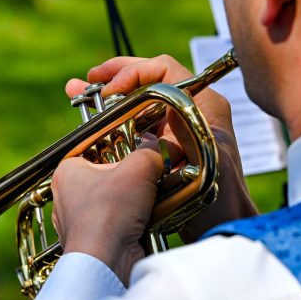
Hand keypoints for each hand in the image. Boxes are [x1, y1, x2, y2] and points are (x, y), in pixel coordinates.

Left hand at [52, 144, 164, 284]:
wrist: (106, 263)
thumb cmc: (108, 215)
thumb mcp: (138, 169)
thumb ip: (153, 152)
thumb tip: (167, 150)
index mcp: (68, 172)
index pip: (98, 148)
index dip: (124, 146)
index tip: (143, 146)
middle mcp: (70, 197)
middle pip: (112, 175)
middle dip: (136, 176)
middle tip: (153, 172)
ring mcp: (82, 221)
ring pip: (119, 201)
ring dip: (140, 199)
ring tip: (155, 196)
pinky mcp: (98, 241)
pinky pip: (122, 222)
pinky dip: (138, 219)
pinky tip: (151, 217)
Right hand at [65, 55, 257, 242]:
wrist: (223, 230)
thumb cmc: (222, 201)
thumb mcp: (205, 161)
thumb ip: (185, 131)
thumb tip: (162, 107)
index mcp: (204, 105)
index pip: (164, 69)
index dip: (133, 72)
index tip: (108, 91)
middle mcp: (190, 112)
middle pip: (148, 82)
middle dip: (114, 79)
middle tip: (85, 81)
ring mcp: (177, 131)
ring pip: (139, 104)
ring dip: (109, 100)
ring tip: (78, 95)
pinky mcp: (165, 150)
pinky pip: (137, 127)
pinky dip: (114, 123)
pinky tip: (93, 125)